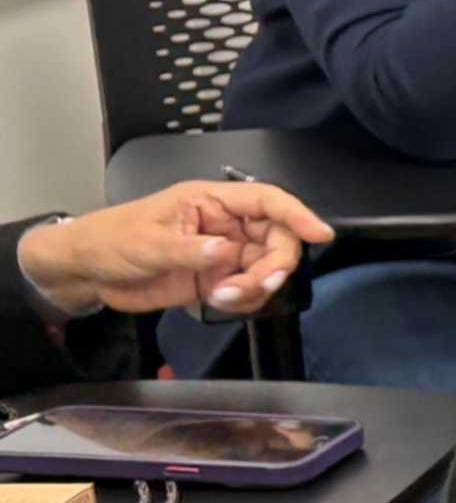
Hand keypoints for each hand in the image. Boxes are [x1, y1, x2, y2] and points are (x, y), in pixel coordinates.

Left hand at [14, 182, 332, 319]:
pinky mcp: (217, 279)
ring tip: (223, 297)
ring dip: (256, 287)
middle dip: (274, 265)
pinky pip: (250, 290)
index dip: (297, 214)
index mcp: (210, 201)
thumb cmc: (110, 240)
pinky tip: (219, 301)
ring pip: (267, 268)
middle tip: (256, 286)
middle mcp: (225, 225)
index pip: (266, 201)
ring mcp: (223, 253)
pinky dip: (244, 300)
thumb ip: (190, 249)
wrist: (87, 272)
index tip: (320, 234)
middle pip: (277, 239)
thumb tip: (227, 252)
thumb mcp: (147, 243)